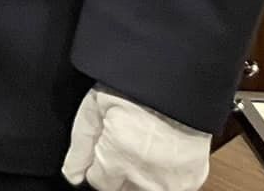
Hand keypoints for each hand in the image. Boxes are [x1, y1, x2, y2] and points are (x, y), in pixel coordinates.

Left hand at [62, 87, 210, 190]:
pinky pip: (167, 188)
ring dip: (138, 176)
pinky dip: (161, 176)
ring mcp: (171, 183)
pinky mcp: (191, 181)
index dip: (97, 164)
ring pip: (142, 190)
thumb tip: (72, 175)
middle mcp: (146, 177)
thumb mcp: (95, 107)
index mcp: (119, 158)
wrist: (178, 83)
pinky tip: (159, 154)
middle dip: (116, 172)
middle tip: (123, 144)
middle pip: (120, 189)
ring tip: (141, 147)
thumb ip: (81, 145)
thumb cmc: (135, 89)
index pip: (97, 182)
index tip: (103, 148)